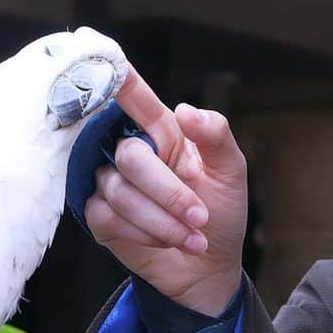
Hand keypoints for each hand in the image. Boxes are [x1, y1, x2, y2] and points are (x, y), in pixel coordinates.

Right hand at [84, 65, 246, 315]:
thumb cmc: (221, 210)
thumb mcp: (231, 170)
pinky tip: (168, 242)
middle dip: (168, 191)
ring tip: (192, 235)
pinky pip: (109, 217)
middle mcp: (131, 152)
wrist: (210, 265)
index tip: (111, 66)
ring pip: (120, 191)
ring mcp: (111, 183)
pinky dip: (146, 234)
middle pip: (128, 154)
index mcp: (161, 132)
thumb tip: (186, 110)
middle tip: (199, 213)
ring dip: (163, 220)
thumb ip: (215, 134)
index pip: (133, 97)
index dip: (118, 81)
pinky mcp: (100, 218)